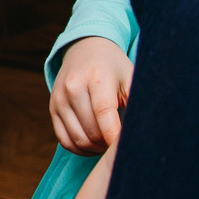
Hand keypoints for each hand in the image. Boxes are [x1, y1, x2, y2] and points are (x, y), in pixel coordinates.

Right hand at [48, 36, 130, 154]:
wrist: (85, 50)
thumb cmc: (113, 67)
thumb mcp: (130, 77)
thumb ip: (137, 100)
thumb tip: (145, 128)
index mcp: (96, 77)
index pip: (103, 113)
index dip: (114, 135)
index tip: (126, 148)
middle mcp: (73, 87)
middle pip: (91, 131)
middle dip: (108, 144)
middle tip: (120, 144)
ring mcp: (60, 98)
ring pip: (78, 139)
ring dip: (96, 149)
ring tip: (109, 144)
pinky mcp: (52, 108)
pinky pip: (64, 140)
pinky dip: (80, 148)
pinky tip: (93, 144)